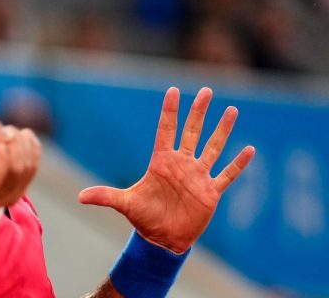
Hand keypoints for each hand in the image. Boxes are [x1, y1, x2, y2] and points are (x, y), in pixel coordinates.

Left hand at [78, 87, 254, 252]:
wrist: (162, 239)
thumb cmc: (143, 218)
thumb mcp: (124, 204)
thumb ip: (105, 196)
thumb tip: (80, 197)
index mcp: (161, 162)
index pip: (166, 130)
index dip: (169, 111)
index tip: (173, 90)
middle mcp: (181, 164)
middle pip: (192, 131)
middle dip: (198, 111)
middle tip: (206, 90)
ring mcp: (197, 176)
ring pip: (213, 147)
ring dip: (222, 130)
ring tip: (231, 110)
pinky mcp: (210, 192)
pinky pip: (227, 174)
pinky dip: (238, 164)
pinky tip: (248, 149)